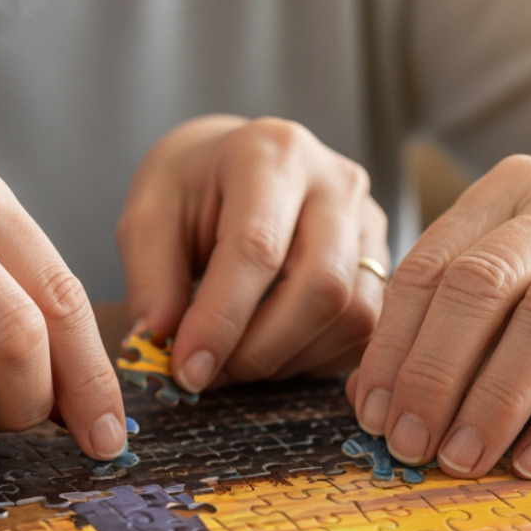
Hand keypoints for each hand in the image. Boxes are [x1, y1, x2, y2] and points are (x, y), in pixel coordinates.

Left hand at [119, 116, 387, 389]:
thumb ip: (151, 279)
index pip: (257, 248)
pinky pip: (364, 332)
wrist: (236, 164)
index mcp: (271, 155)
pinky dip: (315, 360)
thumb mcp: (147, 216)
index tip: (187, 370)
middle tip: (210, 375)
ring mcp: (369, 222)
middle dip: (261, 349)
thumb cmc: (190, 188)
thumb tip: (160, 342)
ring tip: (235, 361)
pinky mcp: (383, 262)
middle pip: (323, 286)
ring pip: (353, 316)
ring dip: (288, 360)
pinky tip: (272, 351)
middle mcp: (335, 183)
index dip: (221, 320)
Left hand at [348, 156, 530, 478]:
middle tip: (410, 442)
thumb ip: (452, 324)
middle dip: (434, 372)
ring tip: (465, 457)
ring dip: (496, 398)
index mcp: (512, 190)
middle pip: (481, 285)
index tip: (373, 412)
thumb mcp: (520, 284)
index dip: (394, 345)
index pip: (431, 265)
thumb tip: (373, 399)